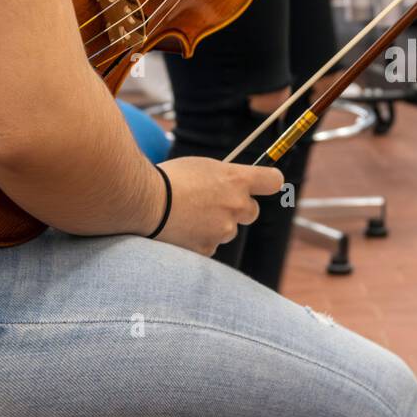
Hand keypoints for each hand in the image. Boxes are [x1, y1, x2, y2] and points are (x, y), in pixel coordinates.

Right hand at [151, 158, 283, 255]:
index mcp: (237, 180)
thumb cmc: (169, 178)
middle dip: (237, 208)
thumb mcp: (201, 167)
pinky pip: (210, 245)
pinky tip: (180, 229)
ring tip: (187, 215)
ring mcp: (223, 229)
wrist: (143, 201)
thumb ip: (223, 178)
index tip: (262, 184)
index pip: (273, 181)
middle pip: (252, 211)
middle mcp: (236, 205)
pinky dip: (199, 240)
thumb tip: (231, 186)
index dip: (268, 182)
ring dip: (215, 225)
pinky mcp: (208, 249)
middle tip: (212, 203)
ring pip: (228, 229)